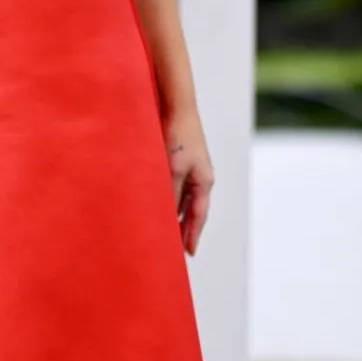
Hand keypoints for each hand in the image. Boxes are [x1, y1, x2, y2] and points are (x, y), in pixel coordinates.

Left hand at [163, 105, 213, 256]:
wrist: (178, 108)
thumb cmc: (178, 137)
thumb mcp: (173, 169)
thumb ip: (170, 194)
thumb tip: (167, 216)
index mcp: (204, 182)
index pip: (198, 216)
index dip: (193, 235)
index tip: (190, 253)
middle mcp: (199, 178)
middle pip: (192, 210)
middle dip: (184, 229)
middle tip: (177, 249)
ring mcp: (190, 169)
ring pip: (182, 199)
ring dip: (175, 215)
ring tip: (165, 232)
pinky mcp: (178, 160)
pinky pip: (174, 187)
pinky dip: (168, 199)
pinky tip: (157, 205)